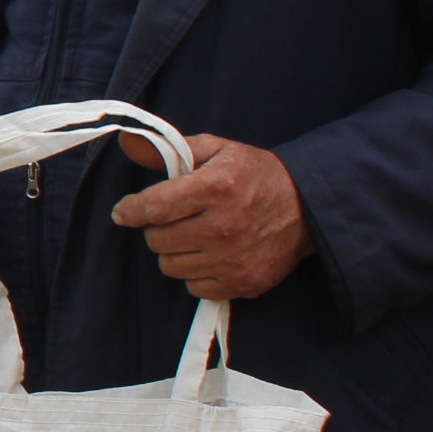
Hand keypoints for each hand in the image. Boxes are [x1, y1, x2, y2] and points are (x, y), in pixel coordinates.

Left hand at [111, 132, 310, 302]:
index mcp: (216, 188)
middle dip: (158, 228)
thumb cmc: (254, 174)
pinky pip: (194, 287)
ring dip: (175, 252)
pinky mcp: (245, 283)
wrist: (308, 206)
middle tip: (176, 219)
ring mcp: (235, 259)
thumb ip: (170, 148)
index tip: (124, 211)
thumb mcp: (217, 149)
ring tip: (194, 236)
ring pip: (171, 266)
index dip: (131, 211)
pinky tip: (210, 256)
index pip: (154, 207)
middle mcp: (224, 227)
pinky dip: (196, 273)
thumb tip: (126, 144)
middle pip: (157, 240)